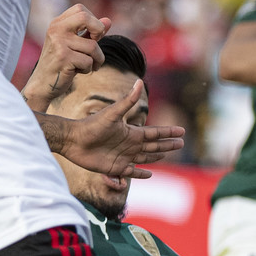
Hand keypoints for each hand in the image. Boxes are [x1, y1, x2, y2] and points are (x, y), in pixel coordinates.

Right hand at [21, 4, 108, 110]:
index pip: (80, 9)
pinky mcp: (63, 58)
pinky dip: (88, 69)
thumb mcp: (75, 45)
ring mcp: (59, 43)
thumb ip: (90, 32)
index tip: (92, 36)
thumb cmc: (61, 63)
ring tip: (89, 65)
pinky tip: (78, 72)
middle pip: (85, 17)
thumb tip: (108, 21)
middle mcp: (56, 30)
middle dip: (98, 31)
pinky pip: (88, 61)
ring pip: (92, 46)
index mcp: (57, 23)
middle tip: (96, 45)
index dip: (93, 21)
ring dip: (97, 59)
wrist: (42, 85)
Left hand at [50, 77, 183, 176]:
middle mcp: (129, 144)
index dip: (168, 132)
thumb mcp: (112, 113)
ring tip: (167, 154)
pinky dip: (141, 174)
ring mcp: (123, 156)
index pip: (154, 132)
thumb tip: (139, 81)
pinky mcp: (115, 168)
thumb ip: (127, 100)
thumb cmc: (92, 125)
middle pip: (153, 145)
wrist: (73, 140)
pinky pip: (132, 172)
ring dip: (156, 156)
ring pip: (145, 157)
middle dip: (167, 144)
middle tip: (181, 143)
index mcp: (131, 132)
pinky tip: (149, 174)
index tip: (182, 131)